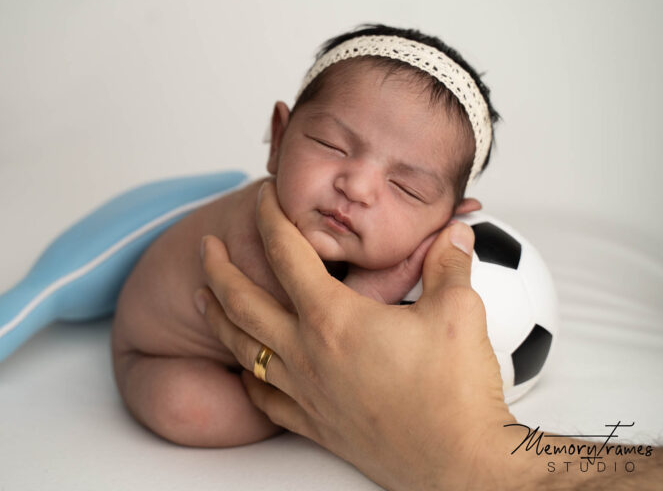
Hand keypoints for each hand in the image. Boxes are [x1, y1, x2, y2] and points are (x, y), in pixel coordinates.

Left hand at [194, 181, 514, 489]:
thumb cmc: (454, 395)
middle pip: (242, 302)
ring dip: (218, 318)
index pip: (286, 254)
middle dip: (218, 269)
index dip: (270, 219)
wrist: (458, 464)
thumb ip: (448, 264)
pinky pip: (266, 400)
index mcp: (335, 319)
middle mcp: (308, 354)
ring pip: (244, 348)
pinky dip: (250, 380)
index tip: (263, 198)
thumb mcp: (458, 312)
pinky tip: (247, 372)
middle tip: (208, 247)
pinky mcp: (316, 424)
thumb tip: (453, 234)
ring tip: (204, 298)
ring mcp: (307, 392)